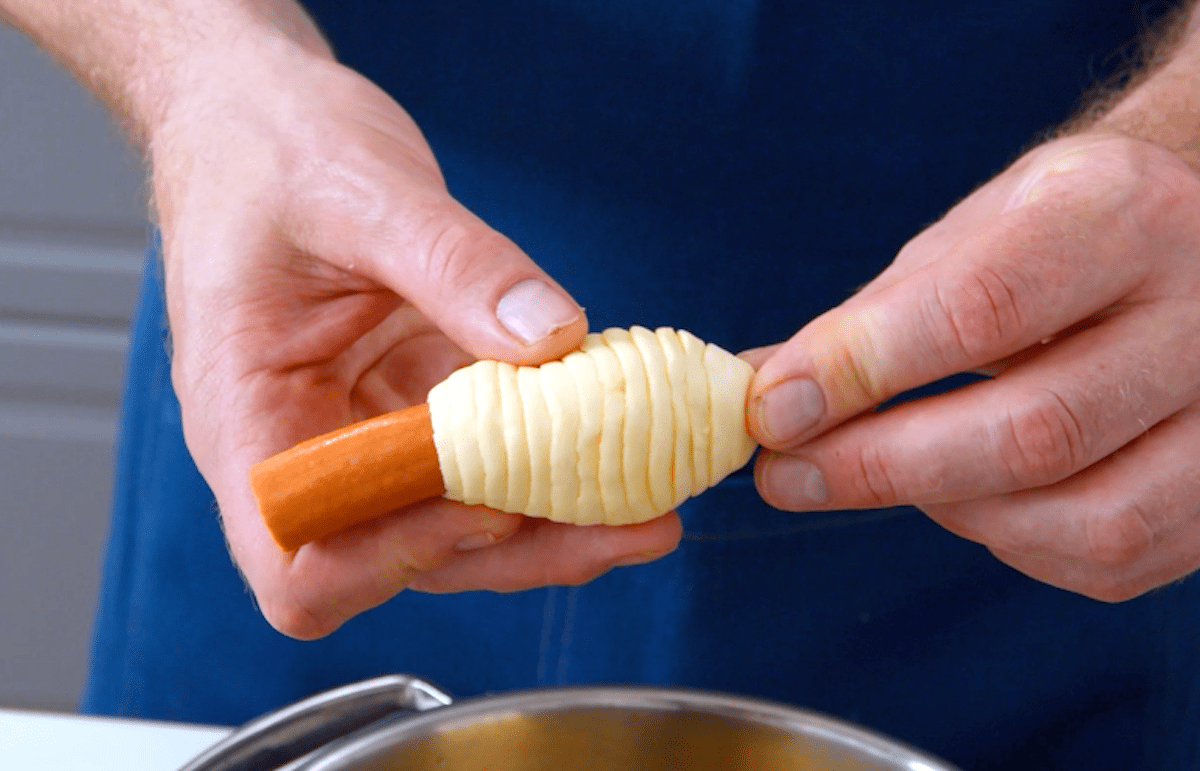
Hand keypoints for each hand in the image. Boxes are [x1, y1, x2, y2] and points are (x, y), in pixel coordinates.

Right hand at [152, 37, 679, 637]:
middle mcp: (305, 448)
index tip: (490, 510)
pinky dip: (551, 463)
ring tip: (650, 506)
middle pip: (404, 557)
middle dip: (522, 550)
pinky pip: (485, 460)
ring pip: (458, 521)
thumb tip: (552, 337)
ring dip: (553, 522)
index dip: (391, 560)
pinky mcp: (417, 406)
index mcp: (247, 417)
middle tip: (637, 524)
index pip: (298, 559)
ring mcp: (364, 432)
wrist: (256, 121)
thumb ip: (453, 266)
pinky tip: (623, 443)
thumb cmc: (266, 152)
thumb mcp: (359, 193)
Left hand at [746, 133, 1199, 600]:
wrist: (1191, 239)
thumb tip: (760, 390)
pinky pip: (1111, 557)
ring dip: (953, 512)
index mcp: (1120, 215)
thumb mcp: (972, 235)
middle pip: (1034, 431)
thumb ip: (874, 316)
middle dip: (883, 467)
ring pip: (1086, 516)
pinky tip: (971, 499)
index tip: (772, 408)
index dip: (862, 368)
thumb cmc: (1057, 236)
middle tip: (787, 476)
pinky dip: (1015, 543)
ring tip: (888, 475)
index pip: (981, 307)